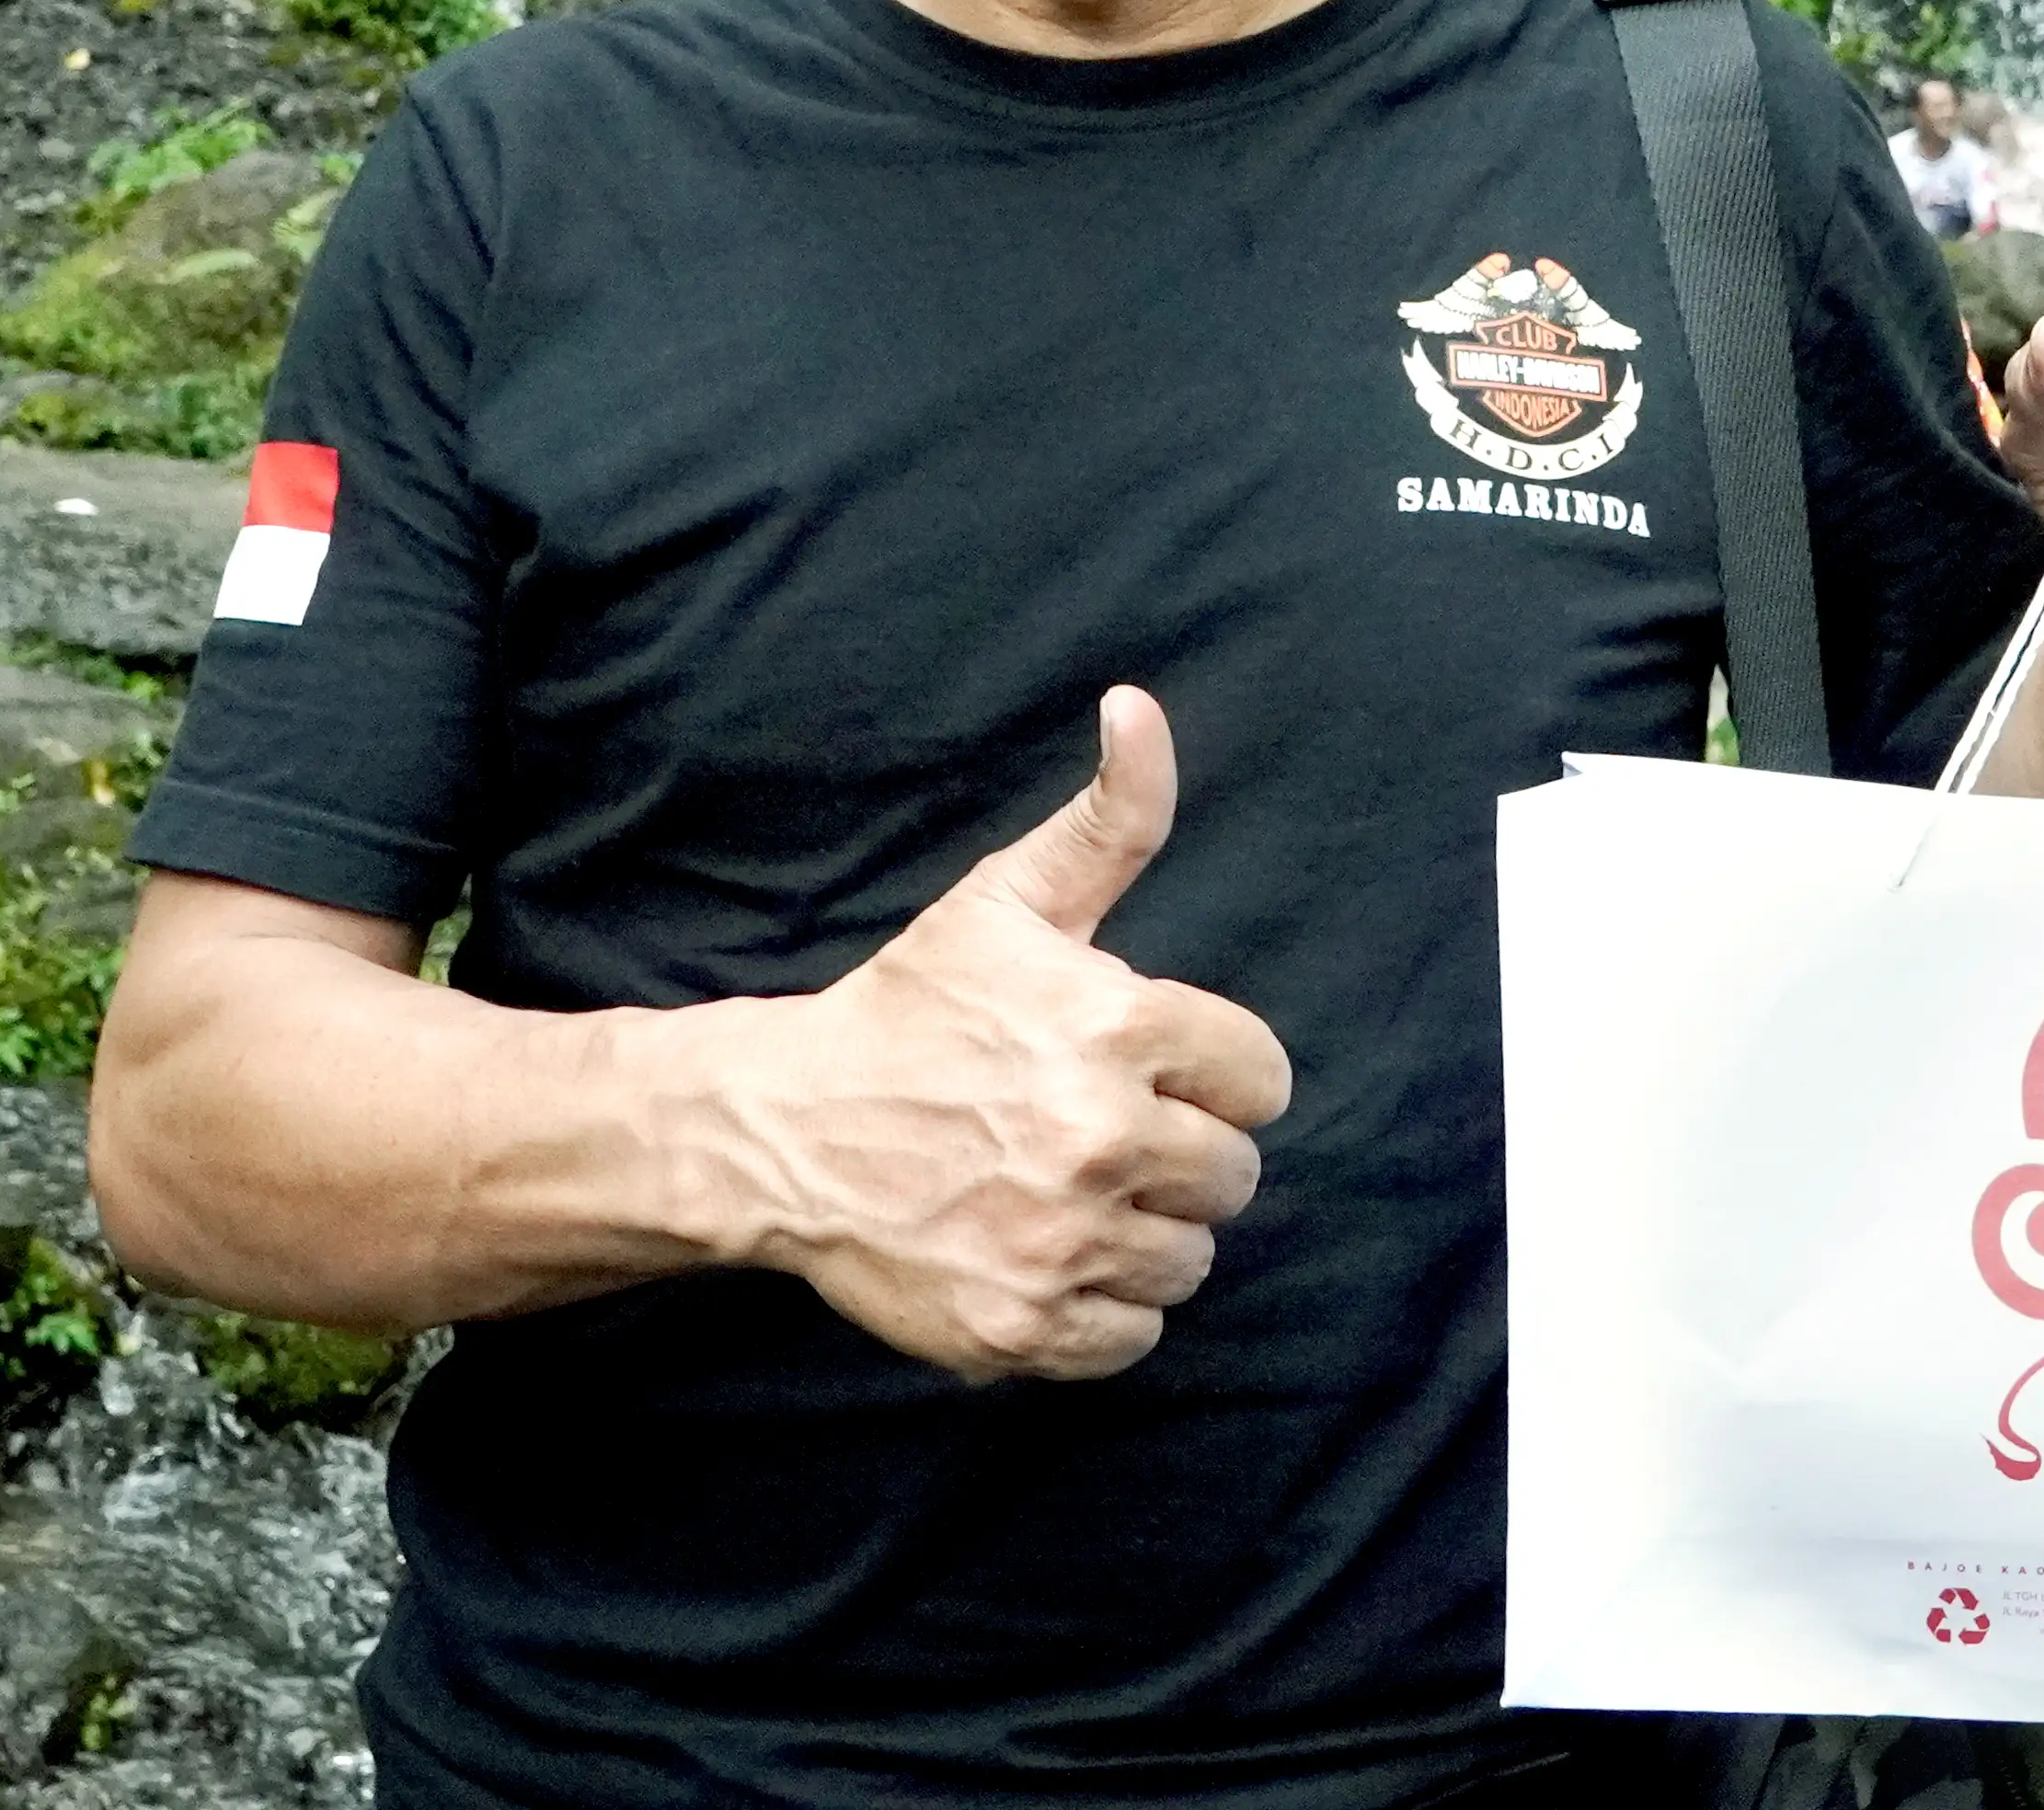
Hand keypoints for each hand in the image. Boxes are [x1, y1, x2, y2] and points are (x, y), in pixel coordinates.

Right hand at [705, 687, 1290, 1380]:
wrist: (783, 1131)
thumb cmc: (910, 1013)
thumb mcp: (1008, 904)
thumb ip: (1108, 819)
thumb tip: (1140, 709)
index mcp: (1116, 1029)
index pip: (1261, 1079)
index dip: (1211, 1074)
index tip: (1152, 1072)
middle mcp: (1099, 1140)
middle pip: (1234, 1176)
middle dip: (1178, 1153)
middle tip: (1096, 1134)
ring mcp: (1061, 1242)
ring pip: (1189, 1259)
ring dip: (1142, 1231)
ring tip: (1065, 1191)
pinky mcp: (1025, 1326)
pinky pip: (1134, 1334)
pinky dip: (1100, 1307)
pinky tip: (1044, 1253)